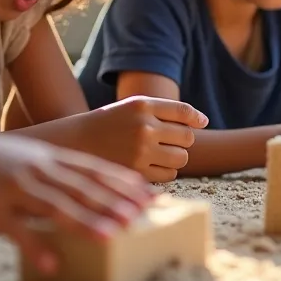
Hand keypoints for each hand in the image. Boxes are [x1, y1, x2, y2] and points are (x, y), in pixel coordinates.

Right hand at [0, 131, 155, 274]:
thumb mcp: (27, 155)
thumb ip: (57, 168)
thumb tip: (90, 183)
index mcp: (48, 158)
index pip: (94, 170)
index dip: (123, 182)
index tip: (148, 193)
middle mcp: (36, 171)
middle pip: (82, 188)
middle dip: (113, 202)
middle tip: (141, 215)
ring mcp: (14, 189)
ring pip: (56, 207)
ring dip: (85, 222)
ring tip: (111, 236)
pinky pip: (16, 230)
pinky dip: (34, 246)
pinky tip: (52, 263)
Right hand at [76, 96, 209, 182]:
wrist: (77, 142)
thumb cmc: (111, 123)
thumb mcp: (134, 107)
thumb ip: (166, 110)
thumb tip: (203, 121)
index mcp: (142, 105)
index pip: (184, 112)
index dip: (196, 119)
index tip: (201, 123)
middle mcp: (143, 126)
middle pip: (187, 137)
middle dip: (183, 140)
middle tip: (168, 141)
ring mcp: (140, 151)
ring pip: (181, 158)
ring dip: (176, 157)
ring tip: (160, 153)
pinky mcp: (137, 172)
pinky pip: (169, 174)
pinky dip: (166, 171)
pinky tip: (151, 165)